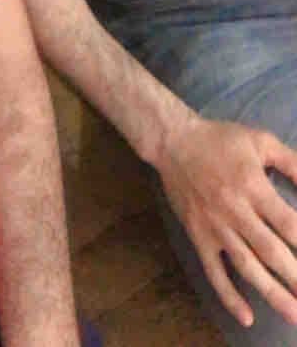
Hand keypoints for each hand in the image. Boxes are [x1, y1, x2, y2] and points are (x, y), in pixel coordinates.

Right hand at [158, 114, 296, 327]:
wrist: (173, 142)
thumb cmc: (221, 140)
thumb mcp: (260, 140)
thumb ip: (291, 162)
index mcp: (253, 186)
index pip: (288, 222)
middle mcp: (235, 211)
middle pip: (271, 251)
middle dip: (295, 277)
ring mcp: (215, 227)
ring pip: (247, 267)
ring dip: (272, 294)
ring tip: (294, 315)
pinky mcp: (199, 237)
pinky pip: (214, 271)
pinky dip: (229, 296)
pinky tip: (247, 316)